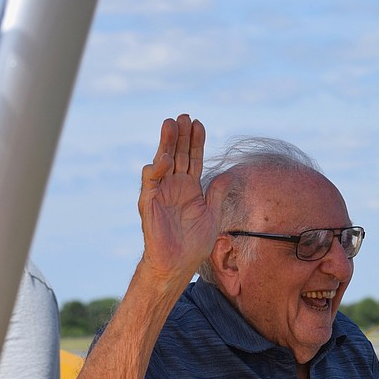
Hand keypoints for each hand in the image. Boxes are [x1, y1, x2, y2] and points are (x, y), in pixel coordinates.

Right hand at [138, 114, 222, 279]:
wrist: (179, 263)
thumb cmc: (195, 243)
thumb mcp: (212, 214)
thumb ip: (218, 194)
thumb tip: (229, 174)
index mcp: (190, 188)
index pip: (192, 159)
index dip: (195, 142)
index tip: (199, 124)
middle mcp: (174, 186)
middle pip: (178, 154)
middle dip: (180, 136)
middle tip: (184, 116)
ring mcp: (161, 192)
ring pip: (163, 162)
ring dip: (167, 144)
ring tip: (172, 125)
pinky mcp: (149, 202)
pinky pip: (150, 182)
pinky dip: (156, 169)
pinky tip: (165, 159)